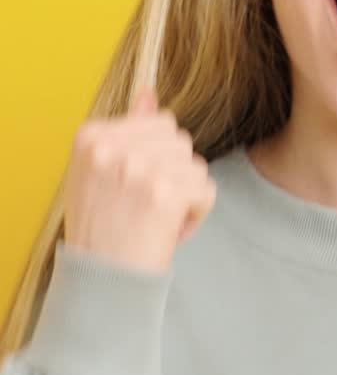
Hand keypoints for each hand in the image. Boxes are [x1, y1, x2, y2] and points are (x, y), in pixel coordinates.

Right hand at [63, 87, 216, 273]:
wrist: (104, 282)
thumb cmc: (105, 229)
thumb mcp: (102, 174)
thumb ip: (127, 130)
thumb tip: (149, 92)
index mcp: (91, 136)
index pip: (158, 122)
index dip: (156, 160)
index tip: (131, 190)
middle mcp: (111, 146)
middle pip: (180, 141)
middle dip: (174, 176)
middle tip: (146, 208)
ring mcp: (137, 167)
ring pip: (195, 166)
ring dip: (186, 196)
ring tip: (155, 221)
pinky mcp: (164, 192)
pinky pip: (206, 190)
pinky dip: (196, 215)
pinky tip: (169, 231)